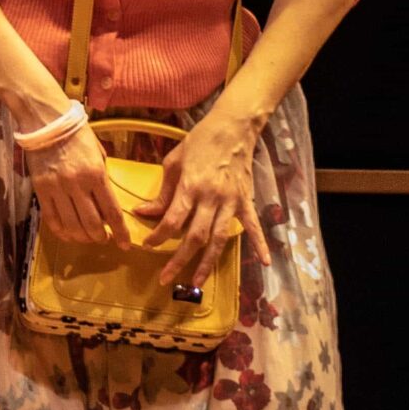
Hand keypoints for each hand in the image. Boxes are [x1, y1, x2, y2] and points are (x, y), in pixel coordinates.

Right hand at [26, 120, 131, 247]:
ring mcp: (57, 189)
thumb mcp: (99, 153)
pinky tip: (68, 234)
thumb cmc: (77, 134)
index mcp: (96, 174)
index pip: (112, 212)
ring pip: (72, 226)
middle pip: (92, 225)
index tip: (125, 244)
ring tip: (87, 237)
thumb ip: (102, 178)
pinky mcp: (41, 190)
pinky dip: (61, 232)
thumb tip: (104, 202)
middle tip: (104, 239)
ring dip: (82, 237)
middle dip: (101, 237)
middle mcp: (77, 185)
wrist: (46, 121)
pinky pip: (51, 220)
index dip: (120, 232)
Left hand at [136, 108, 270, 287]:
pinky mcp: (246, 201)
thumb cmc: (200, 142)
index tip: (147, 245)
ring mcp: (231, 201)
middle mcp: (212, 198)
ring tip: (196, 282)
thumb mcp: (173, 162)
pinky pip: (253, 226)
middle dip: (178, 260)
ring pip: (219, 238)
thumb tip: (144, 213)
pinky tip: (265, 263)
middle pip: (195, 237)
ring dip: (208, 262)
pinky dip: (260, 244)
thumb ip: (162, 192)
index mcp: (191, 186)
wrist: (232, 127)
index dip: (158, 236)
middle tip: (165, 278)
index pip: (172, 220)